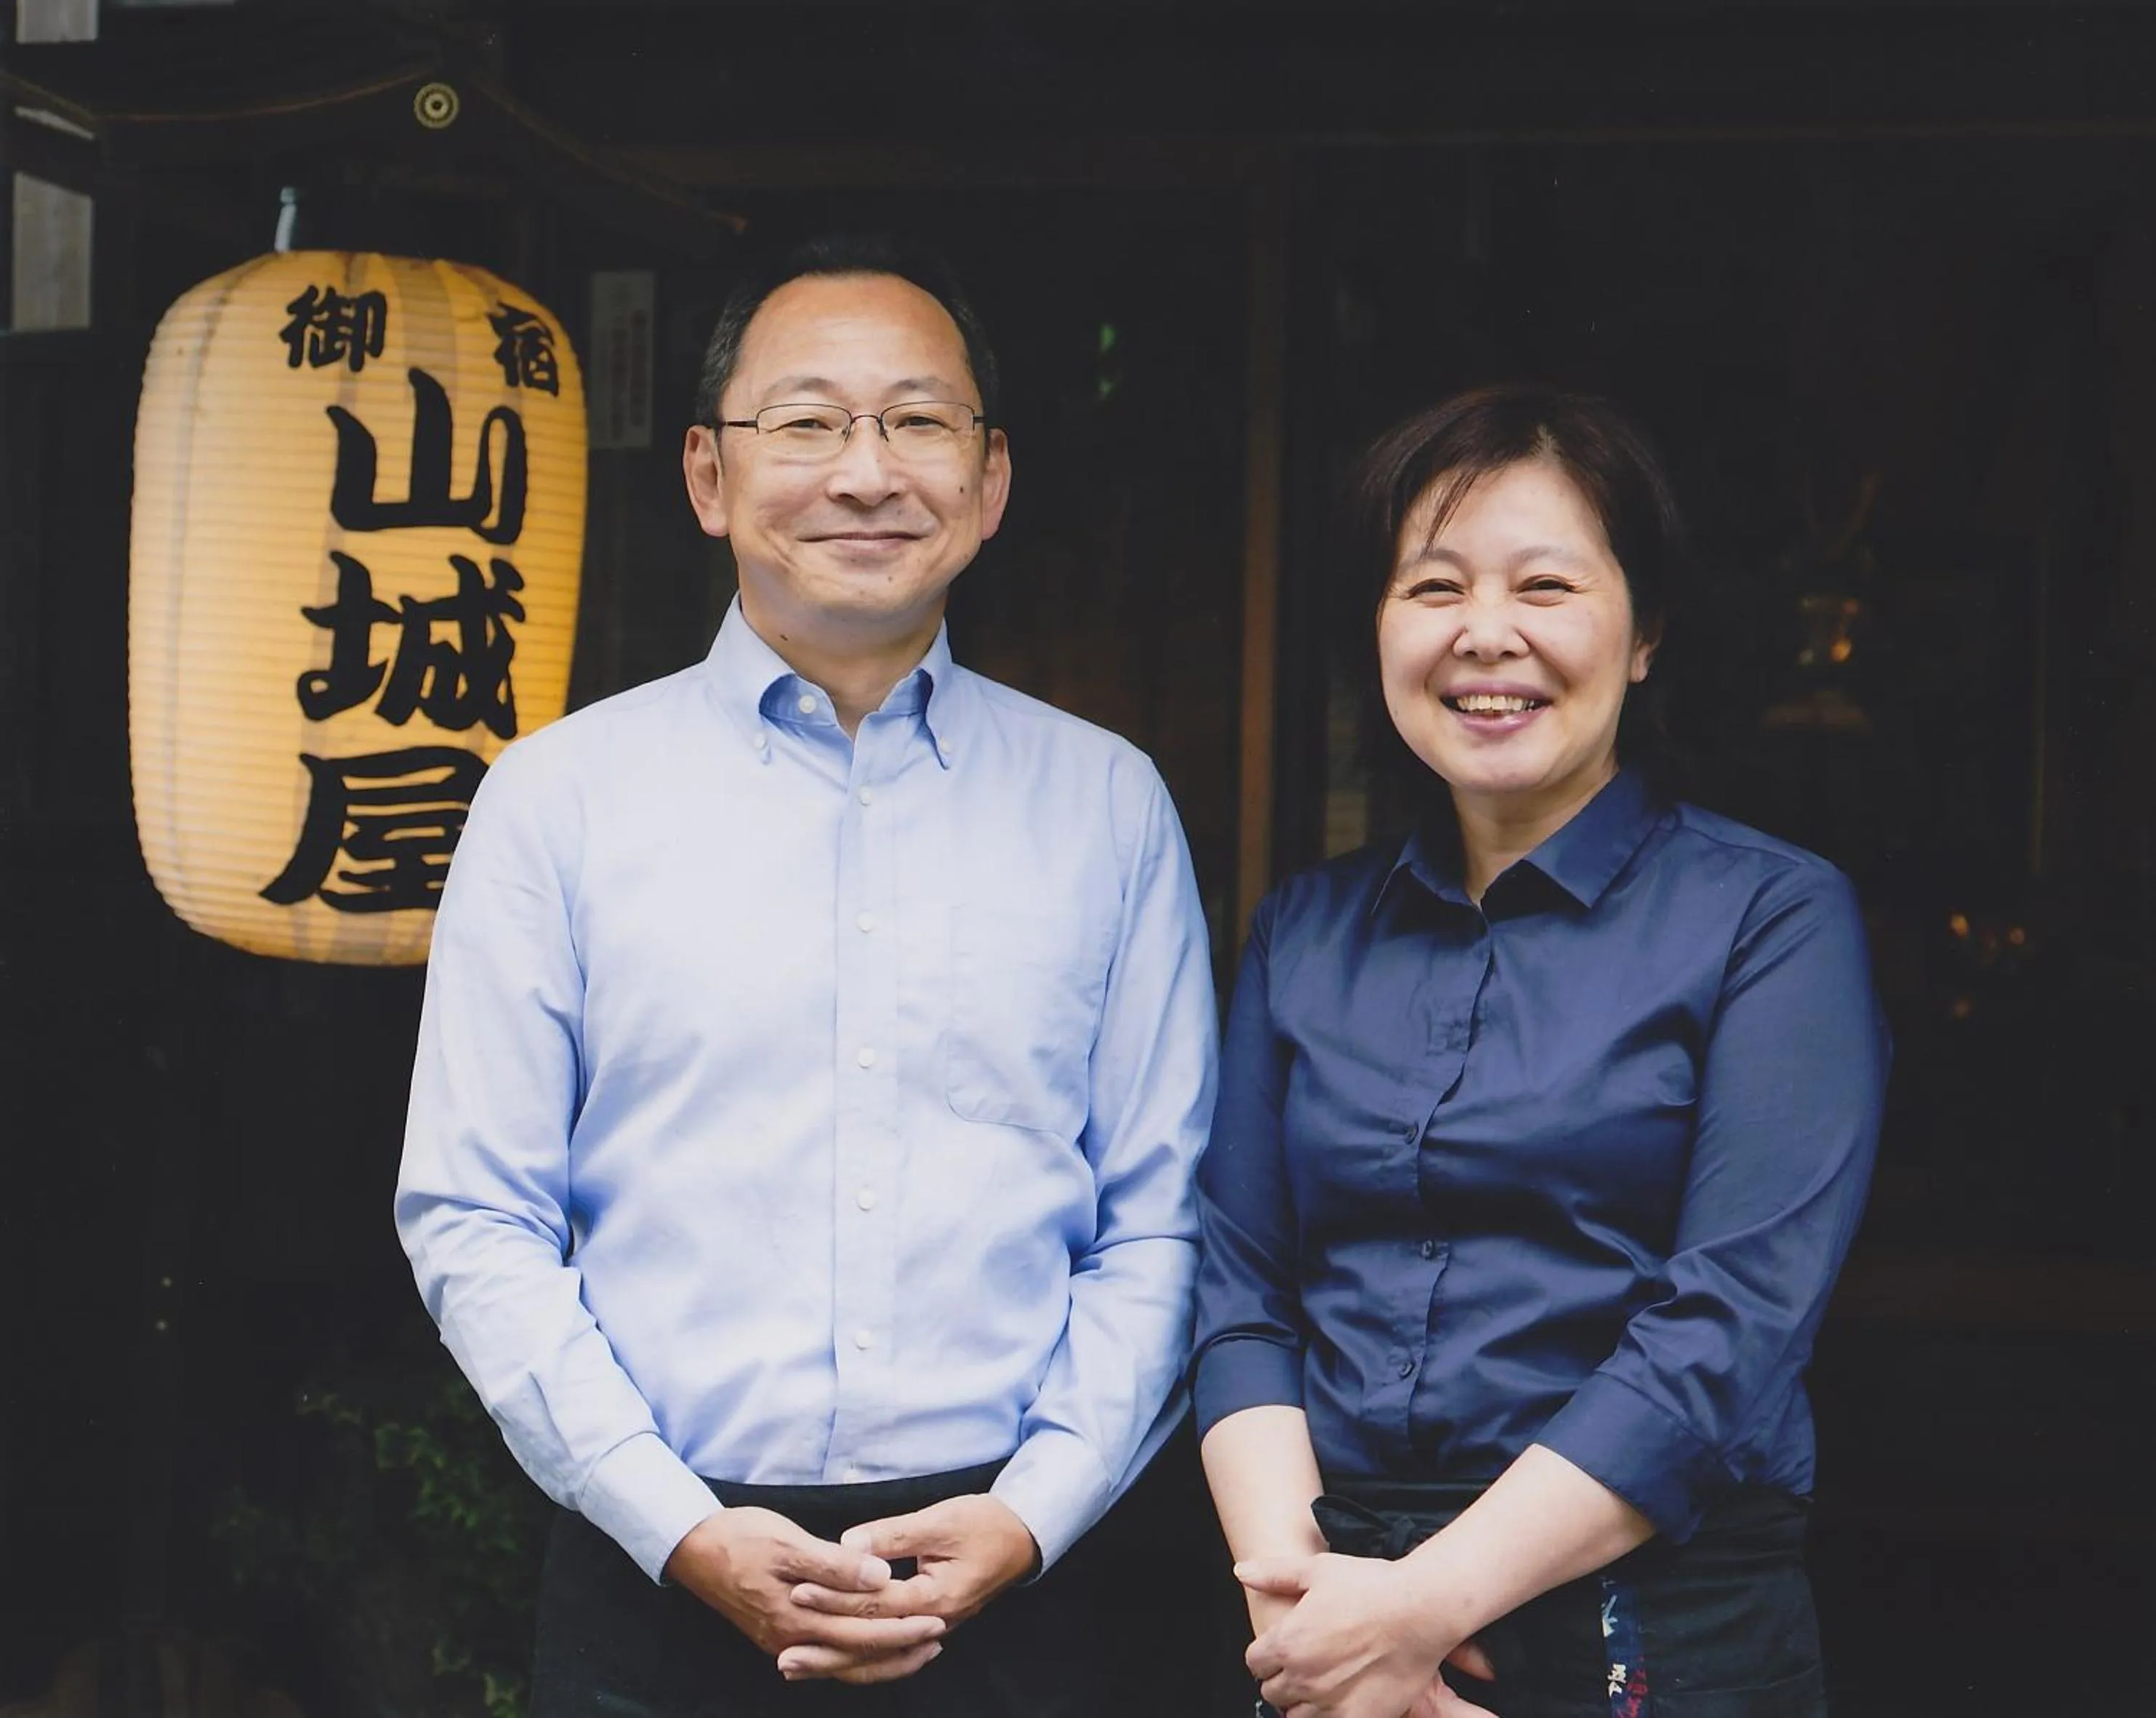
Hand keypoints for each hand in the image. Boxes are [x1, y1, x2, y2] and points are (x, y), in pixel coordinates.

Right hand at [662, 1507, 945, 1684]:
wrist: (691, 1546)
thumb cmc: (740, 1537)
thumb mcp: (788, 1542)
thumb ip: (835, 1565)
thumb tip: (880, 1577)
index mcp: (797, 1617)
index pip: (862, 1631)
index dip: (901, 1627)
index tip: (936, 1619)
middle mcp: (791, 1639)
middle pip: (856, 1654)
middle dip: (900, 1648)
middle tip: (939, 1638)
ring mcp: (782, 1640)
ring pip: (841, 1663)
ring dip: (880, 1658)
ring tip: (916, 1649)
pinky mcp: (777, 1633)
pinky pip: (825, 1656)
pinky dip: (854, 1656)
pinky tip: (869, 1650)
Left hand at [782, 1494, 1040, 1676]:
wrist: (1022, 1537)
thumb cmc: (984, 1523)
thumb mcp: (941, 1520)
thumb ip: (894, 1534)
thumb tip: (850, 1543)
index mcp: (935, 1598)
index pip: (874, 1604)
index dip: (835, 1598)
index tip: (798, 1591)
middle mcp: (933, 1623)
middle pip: (872, 1641)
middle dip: (827, 1647)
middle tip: (784, 1654)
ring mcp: (933, 1629)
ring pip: (879, 1653)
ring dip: (837, 1660)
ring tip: (796, 1666)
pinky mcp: (930, 1624)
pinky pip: (890, 1649)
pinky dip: (860, 1655)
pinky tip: (834, 1659)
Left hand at [1239, 1552, 1496, 1717]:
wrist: (1420, 1610)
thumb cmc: (1371, 1586)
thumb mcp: (1317, 1569)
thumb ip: (1274, 1574)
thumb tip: (1241, 1572)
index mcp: (1287, 1643)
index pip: (1255, 1663)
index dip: (1266, 1654)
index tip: (1282, 1647)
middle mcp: (1303, 1678)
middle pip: (1272, 1693)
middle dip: (1283, 1679)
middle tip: (1305, 1664)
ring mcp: (1330, 1703)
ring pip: (1296, 1716)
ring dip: (1303, 1702)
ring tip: (1323, 1683)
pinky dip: (1328, 1715)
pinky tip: (1342, 1697)